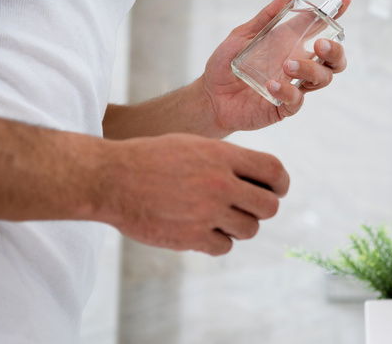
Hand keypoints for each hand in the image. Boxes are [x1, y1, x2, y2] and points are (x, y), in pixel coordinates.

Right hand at [102, 134, 288, 255]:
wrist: (110, 179)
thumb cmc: (150, 158)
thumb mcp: (193, 145)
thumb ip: (227, 160)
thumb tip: (257, 178)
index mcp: (223, 156)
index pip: (274, 171)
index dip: (281, 183)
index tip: (277, 190)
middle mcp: (220, 184)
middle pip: (269, 206)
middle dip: (261, 208)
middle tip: (246, 207)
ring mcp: (207, 212)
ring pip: (250, 229)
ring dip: (239, 226)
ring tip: (220, 218)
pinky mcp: (191, 237)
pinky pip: (225, 247)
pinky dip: (217, 241)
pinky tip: (202, 230)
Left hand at [200, 0, 350, 135]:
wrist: (210, 96)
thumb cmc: (226, 66)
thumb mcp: (242, 36)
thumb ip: (265, 18)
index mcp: (292, 46)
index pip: (320, 30)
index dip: (334, 16)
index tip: (344, 0)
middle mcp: (298, 67)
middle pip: (334, 61)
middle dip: (334, 51)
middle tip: (320, 45)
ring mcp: (294, 87)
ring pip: (322, 79)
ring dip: (310, 70)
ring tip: (288, 65)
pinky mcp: (283, 107)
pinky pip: (297, 101)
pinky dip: (288, 91)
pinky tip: (272, 85)